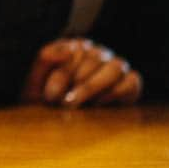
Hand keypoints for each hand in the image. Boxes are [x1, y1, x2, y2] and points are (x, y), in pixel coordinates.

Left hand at [21, 38, 142, 107]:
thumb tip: (70, 46)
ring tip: (77, 105)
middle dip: (76, 85)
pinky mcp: (131, 81)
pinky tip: (97, 105)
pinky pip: (130, 81)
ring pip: (114, 68)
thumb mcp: (37, 79)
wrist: (61, 121)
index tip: (49, 97)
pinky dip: (114, 93)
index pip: (73, 51)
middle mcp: (97, 52)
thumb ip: (46, 58)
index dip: (61, 75)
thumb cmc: (48, 98)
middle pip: (93, 59)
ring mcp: (116, 65)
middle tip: (63, 104)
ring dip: (93, 88)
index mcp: (75, 46)